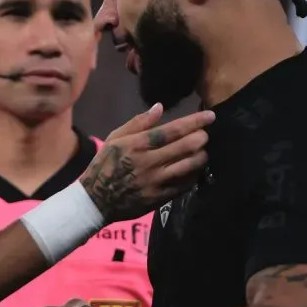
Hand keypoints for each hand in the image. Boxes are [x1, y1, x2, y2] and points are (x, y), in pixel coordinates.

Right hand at [82, 104, 213, 222]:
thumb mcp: (115, 138)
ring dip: (202, 156)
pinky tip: (194, 168)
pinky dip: (194, 174)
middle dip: (202, 137)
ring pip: (190, 165)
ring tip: (202, 151)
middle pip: (187, 146)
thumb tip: (160, 107)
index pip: (173, 130)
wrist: (96, 200)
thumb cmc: (105, 164)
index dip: (195, 122)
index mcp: (137, 144)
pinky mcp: (160, 198)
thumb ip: (138, 122)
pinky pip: (185, 184)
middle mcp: (149, 162)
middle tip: (206, 134)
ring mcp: (156, 181)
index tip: (210, 116)